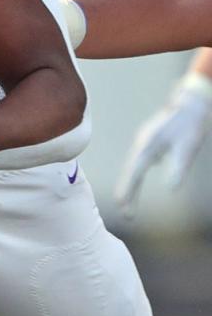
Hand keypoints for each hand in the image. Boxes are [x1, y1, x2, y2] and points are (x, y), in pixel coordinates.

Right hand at [114, 73, 211, 213]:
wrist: (192, 101)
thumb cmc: (191, 124)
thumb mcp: (188, 148)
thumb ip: (178, 168)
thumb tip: (171, 188)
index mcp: (148, 145)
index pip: (135, 173)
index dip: (128, 191)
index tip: (123, 208)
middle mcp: (142, 143)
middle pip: (131, 171)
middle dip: (127, 192)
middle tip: (126, 213)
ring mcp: (145, 141)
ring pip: (134, 166)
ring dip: (131, 184)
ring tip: (128, 203)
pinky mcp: (151, 140)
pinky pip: (139, 161)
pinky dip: (136, 174)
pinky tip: (137, 180)